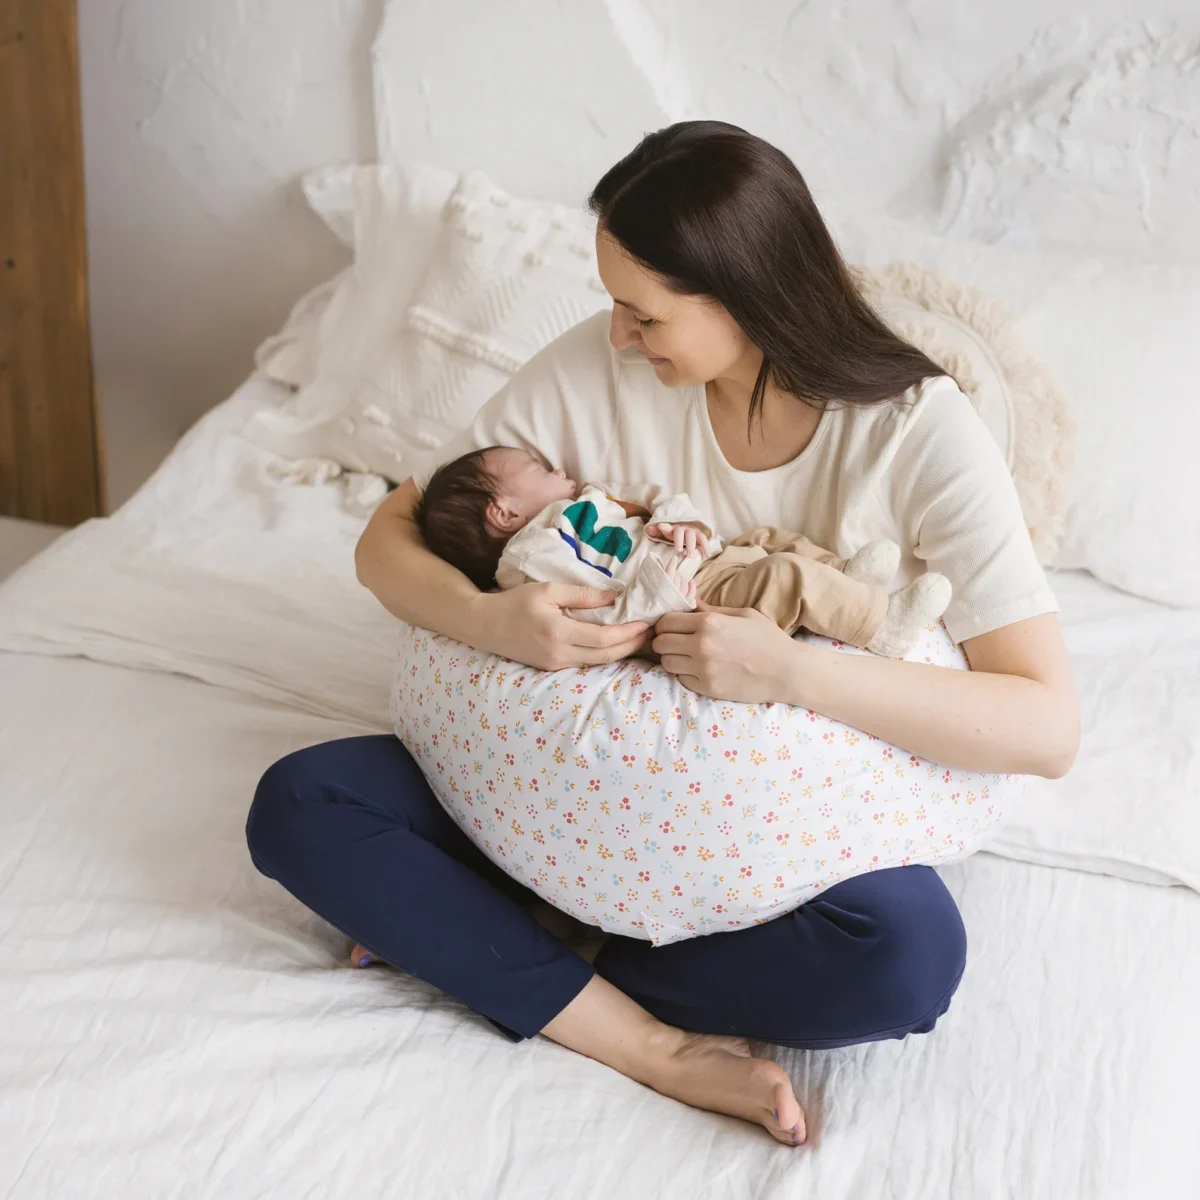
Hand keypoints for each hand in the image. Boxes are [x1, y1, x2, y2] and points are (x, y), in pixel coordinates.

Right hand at [474, 583, 650, 670]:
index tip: (646, 622)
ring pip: (598, 663)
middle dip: (632, 646)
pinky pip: (586, 662)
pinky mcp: (552, 667)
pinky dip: (605, 654)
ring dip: (622, 652)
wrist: (484, 625)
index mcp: (558, 633)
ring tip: (640, 639)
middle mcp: (559, 654)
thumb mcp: (548, 591)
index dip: (629, 633)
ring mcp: (555, 664)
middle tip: (652, 634)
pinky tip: (615, 644)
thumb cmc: (515, 603)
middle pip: (606, 656)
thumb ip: (582, 594)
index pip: (604, 639)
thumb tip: (614, 597)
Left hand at [645, 521, 710, 557]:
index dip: (664, 527)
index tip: (661, 526)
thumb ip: (656, 532)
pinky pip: (703, 539)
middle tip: (678, 550)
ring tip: (691, 556)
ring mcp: (691, 531)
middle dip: (679, 541)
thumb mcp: (664, 533)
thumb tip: (648, 529)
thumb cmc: (674, 534)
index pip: (667, 527)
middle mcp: (682, 529)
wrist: (687, 528)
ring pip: (692, 536)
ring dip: (691, 545)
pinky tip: (707, 555)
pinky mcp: (699, 535)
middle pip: (680, 533)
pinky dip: (706, 546)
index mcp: (672, 529)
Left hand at [652, 600, 799, 702]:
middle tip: (677, 642)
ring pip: (666, 663)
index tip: (672, 626)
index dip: (665, 624)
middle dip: (664, 641)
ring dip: (673, 658)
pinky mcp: (708, 688)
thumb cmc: (767, 638)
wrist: (787, 671)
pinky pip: (681, 679)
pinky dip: (685, 674)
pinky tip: (699, 669)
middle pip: (660, 643)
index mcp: (709, 622)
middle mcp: (701, 645)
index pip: (666, 622)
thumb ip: (711, 609)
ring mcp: (703, 669)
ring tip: (687, 656)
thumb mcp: (742, 614)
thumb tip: (689, 603)